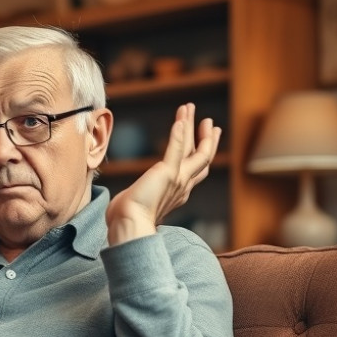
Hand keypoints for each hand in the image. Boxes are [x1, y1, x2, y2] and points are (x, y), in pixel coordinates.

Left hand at [106, 103, 221, 245]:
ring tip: (189, 108)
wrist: (128, 227)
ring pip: (193, 149)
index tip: (207, 141)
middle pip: (202, 158)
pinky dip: (179, 134)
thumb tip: (127, 202)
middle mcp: (183, 186)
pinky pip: (176, 149)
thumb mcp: (139, 206)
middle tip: (210, 123)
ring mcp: (177, 179)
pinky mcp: (166, 174)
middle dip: (207, 139)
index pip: (197, 172)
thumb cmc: (126, 221)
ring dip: (191, 126)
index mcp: (178, 194)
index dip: (203, 155)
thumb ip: (140, 199)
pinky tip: (180, 120)